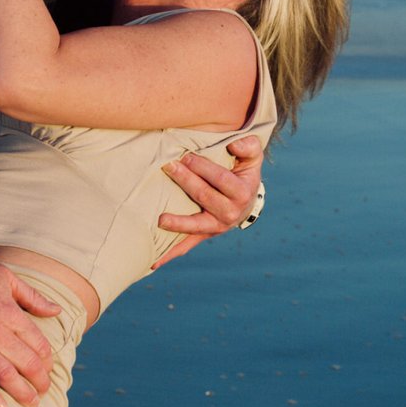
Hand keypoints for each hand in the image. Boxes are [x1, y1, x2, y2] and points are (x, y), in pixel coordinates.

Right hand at [0, 255, 62, 406]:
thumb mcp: (7, 277)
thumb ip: (33, 297)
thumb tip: (57, 310)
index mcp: (10, 313)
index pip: (38, 343)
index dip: (48, 359)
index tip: (49, 367)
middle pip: (26, 362)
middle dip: (40, 380)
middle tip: (45, 390)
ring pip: (4, 374)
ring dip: (21, 392)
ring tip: (32, 404)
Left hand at [153, 135, 264, 268]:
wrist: (246, 200)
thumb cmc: (243, 173)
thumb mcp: (252, 157)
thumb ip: (249, 146)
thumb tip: (234, 144)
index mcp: (241, 193)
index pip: (221, 179)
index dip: (203, 167)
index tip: (186, 156)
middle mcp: (230, 214)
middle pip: (205, 197)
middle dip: (186, 181)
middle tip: (168, 167)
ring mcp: (215, 227)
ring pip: (195, 226)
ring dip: (178, 223)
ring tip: (161, 219)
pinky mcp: (203, 235)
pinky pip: (187, 245)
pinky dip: (170, 254)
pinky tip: (153, 261)